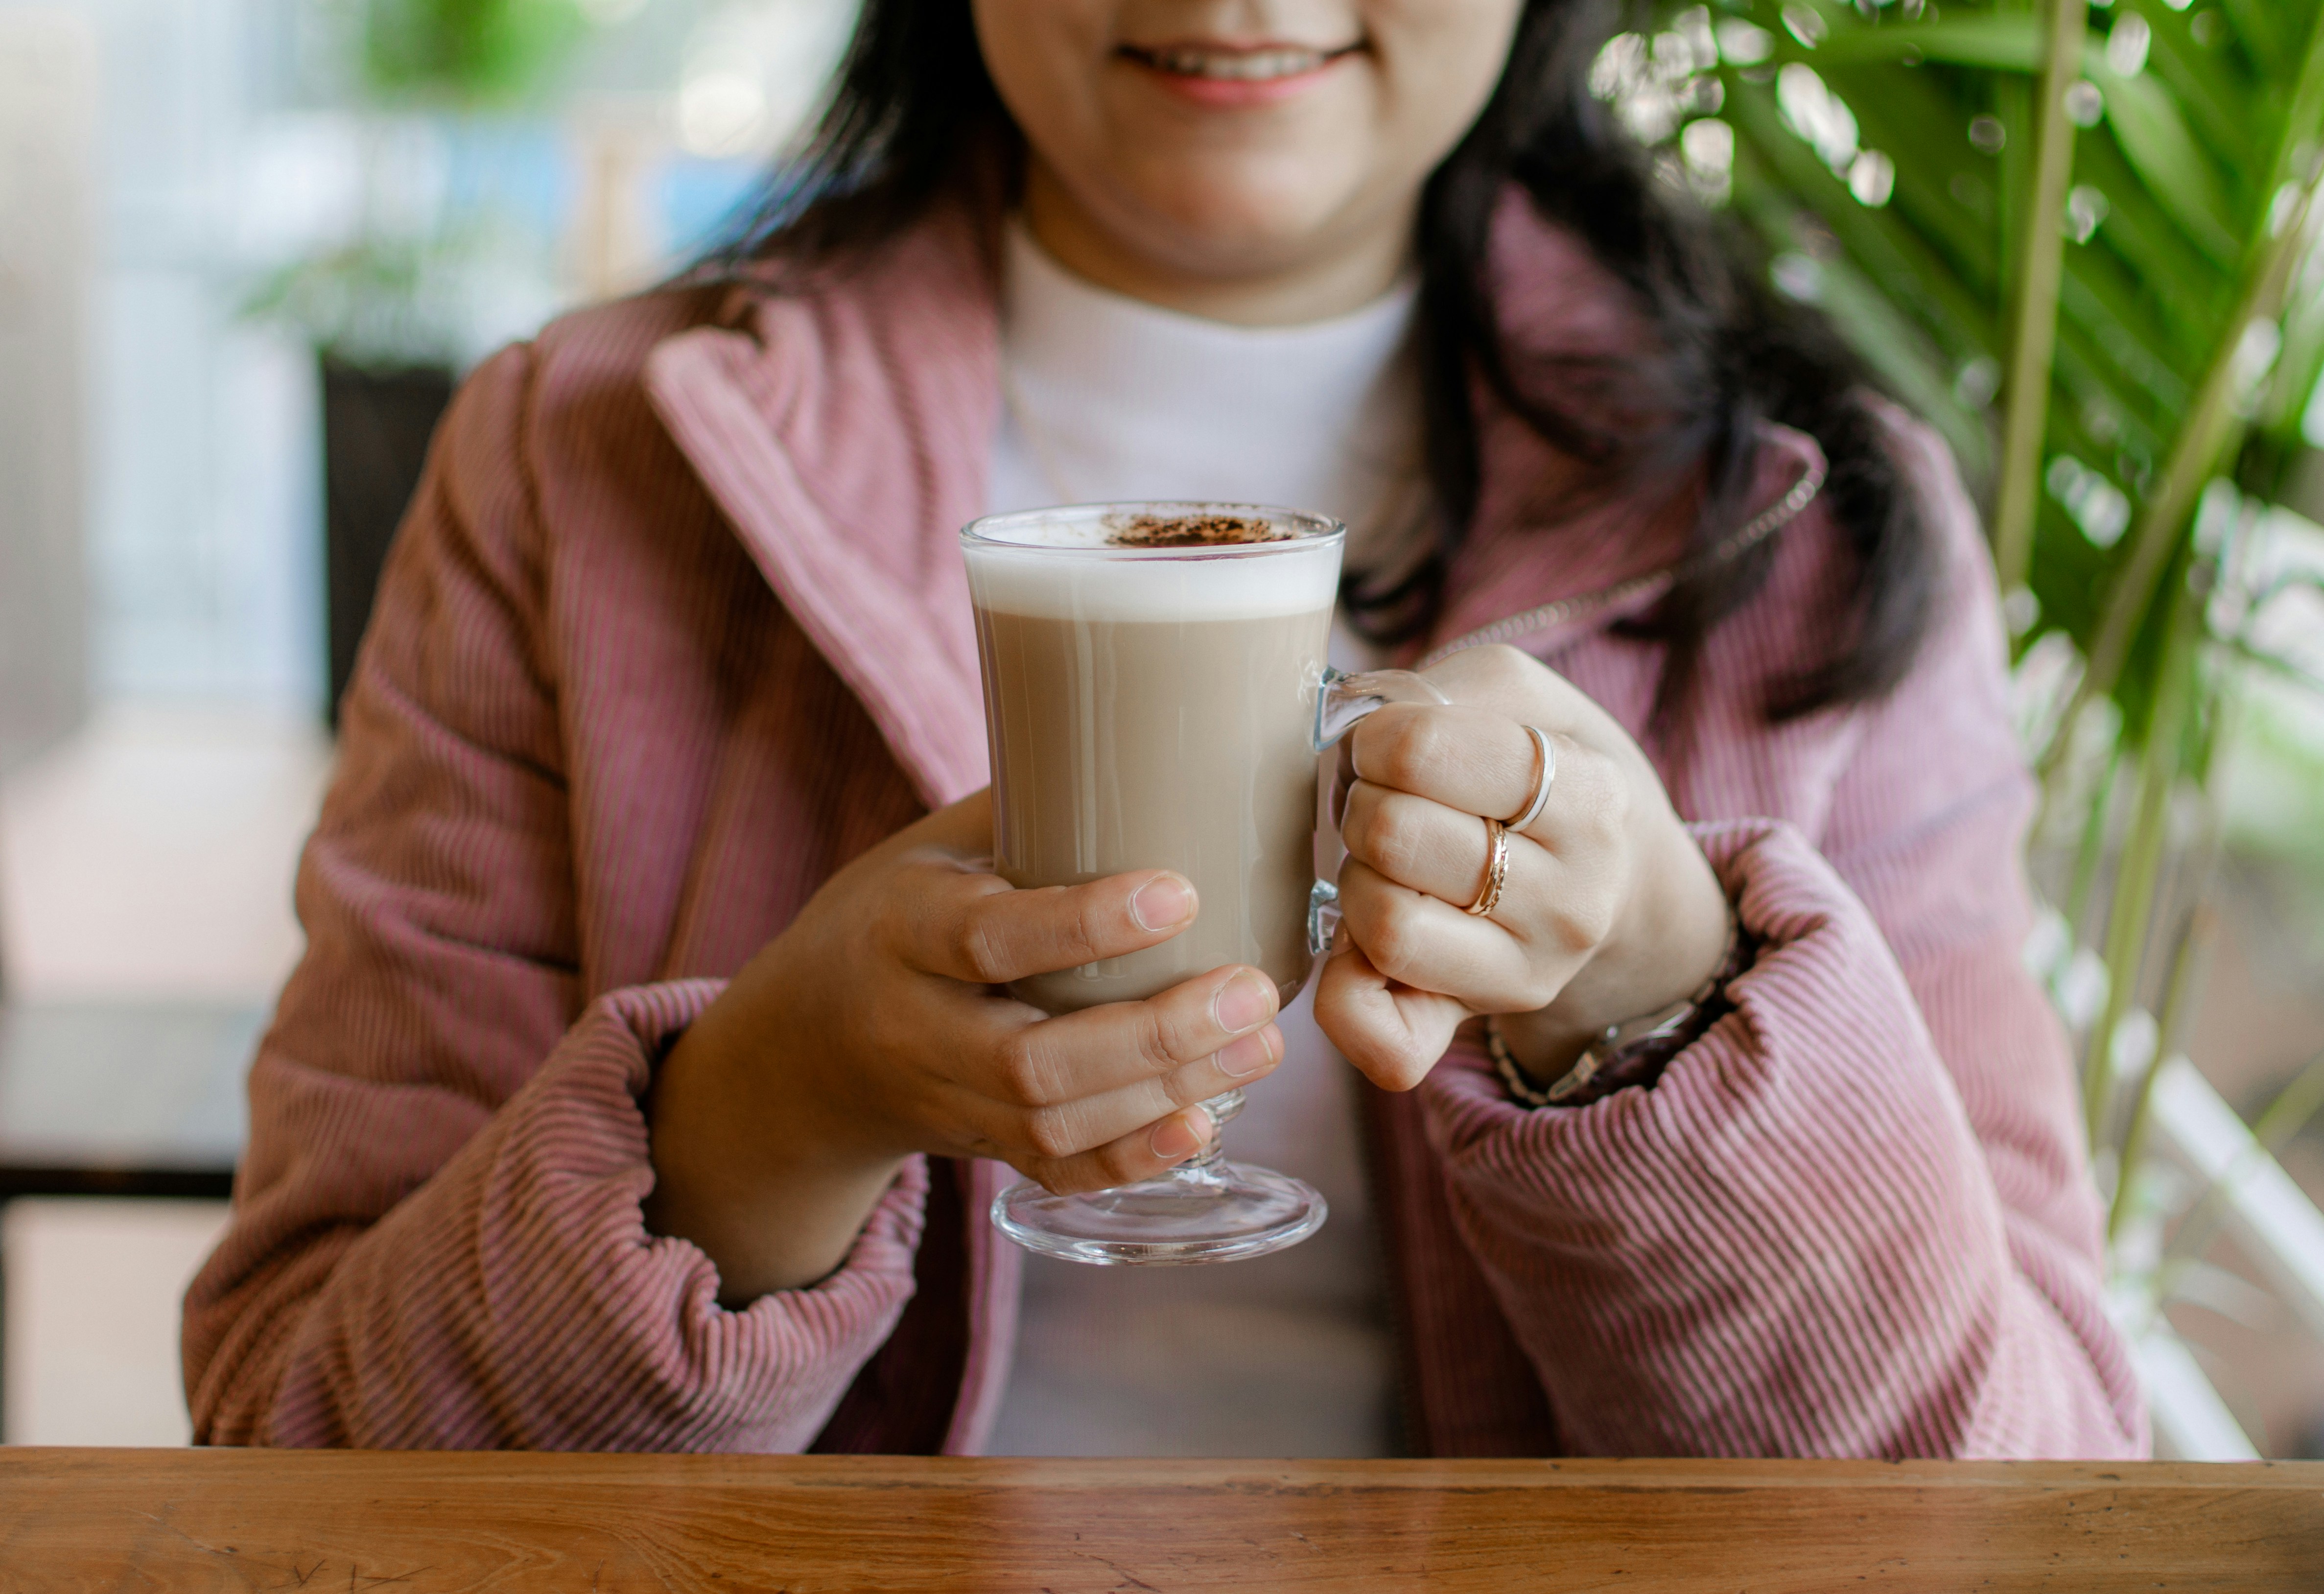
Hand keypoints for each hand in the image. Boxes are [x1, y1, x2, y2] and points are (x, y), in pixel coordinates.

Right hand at [644, 790, 1283, 1299]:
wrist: (801, 1045)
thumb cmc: (896, 913)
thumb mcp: (932, 848)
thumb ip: (1030, 811)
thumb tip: (1165, 740)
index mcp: (899, 930)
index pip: (987, 938)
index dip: (1083, 924)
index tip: (1179, 894)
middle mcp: (913, 1029)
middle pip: (1032, 1060)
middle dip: (1154, 1035)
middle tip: (1251, 991)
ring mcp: (943, 1100)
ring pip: (1054, 1123)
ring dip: (1167, 1093)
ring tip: (1260, 1045)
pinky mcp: (975, 1148)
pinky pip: (1054, 1173)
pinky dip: (1132, 1158)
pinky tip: (1206, 1123)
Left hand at [1315, 644, 1729, 1090]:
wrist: (1615, 873)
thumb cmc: (1542, 768)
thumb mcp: (1519, 696)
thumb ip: (1440, 691)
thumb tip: (1357, 730)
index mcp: (1589, 797)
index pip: (1424, 753)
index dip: (1376, 739)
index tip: (1388, 746)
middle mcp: (1573, 900)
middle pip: (1392, 836)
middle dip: (1362, 804)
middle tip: (1384, 802)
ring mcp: (1530, 973)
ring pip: (1381, 925)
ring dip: (1353, 878)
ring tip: (1385, 861)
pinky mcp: (1478, 1024)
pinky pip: (1387, 1042)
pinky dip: (1345, 994)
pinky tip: (1356, 946)